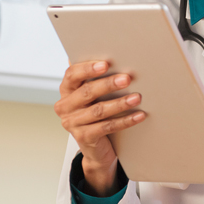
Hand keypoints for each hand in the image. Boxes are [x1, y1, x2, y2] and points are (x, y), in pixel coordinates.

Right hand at [54, 60, 145, 194]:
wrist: (96, 147)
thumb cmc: (96, 113)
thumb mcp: (93, 95)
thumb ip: (96, 78)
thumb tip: (115, 57)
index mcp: (66, 90)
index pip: (72, 75)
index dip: (88, 68)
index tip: (106, 64)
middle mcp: (65, 106)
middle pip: (87, 92)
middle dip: (108, 84)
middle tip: (127, 79)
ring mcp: (72, 123)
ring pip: (98, 110)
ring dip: (120, 103)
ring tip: (137, 97)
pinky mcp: (84, 137)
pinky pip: (107, 127)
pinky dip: (125, 121)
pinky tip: (138, 115)